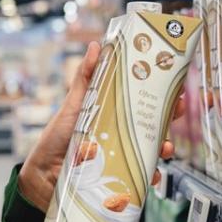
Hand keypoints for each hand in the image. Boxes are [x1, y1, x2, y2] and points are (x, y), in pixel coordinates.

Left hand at [17, 42, 180, 211]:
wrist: (45, 173)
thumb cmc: (58, 136)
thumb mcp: (74, 103)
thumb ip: (85, 76)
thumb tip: (96, 46)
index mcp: (114, 113)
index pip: (143, 102)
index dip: (162, 95)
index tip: (175, 89)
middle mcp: (122, 133)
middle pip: (153, 124)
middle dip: (169, 118)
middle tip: (175, 112)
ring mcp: (123, 155)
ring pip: (151, 150)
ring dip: (164, 148)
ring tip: (164, 148)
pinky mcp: (120, 176)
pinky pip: (141, 176)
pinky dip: (150, 176)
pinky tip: (151, 175)